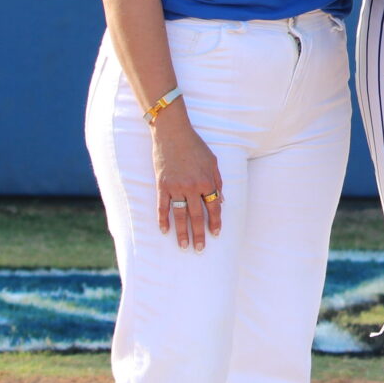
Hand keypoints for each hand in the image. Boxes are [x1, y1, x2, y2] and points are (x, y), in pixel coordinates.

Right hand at [150, 107, 221, 250]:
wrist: (172, 132)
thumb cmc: (195, 146)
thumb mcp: (213, 161)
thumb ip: (218, 181)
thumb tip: (221, 200)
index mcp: (207, 181)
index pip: (213, 207)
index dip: (215, 222)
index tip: (215, 234)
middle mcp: (192, 186)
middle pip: (197, 215)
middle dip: (199, 234)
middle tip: (200, 249)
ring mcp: (175, 187)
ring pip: (179, 215)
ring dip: (182, 232)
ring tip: (184, 246)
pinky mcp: (161, 185)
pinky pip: (162, 207)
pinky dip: (163, 220)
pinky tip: (164, 231)